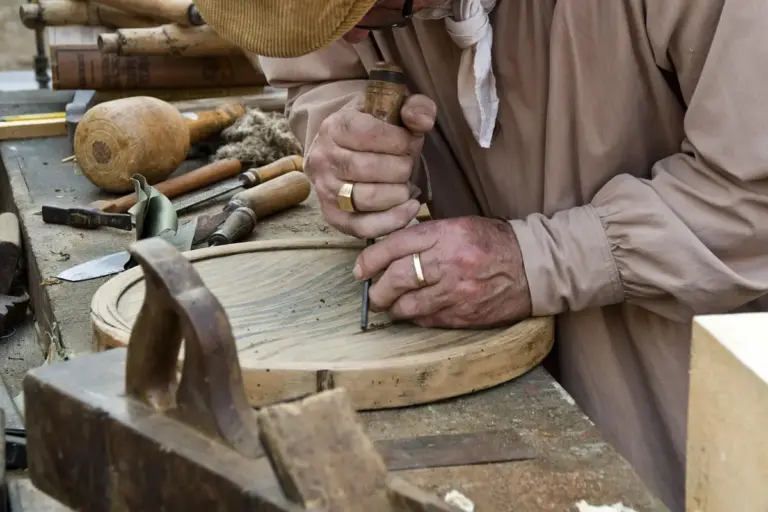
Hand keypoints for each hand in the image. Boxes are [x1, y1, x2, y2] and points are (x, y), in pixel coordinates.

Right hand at [304, 94, 436, 238]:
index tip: (410, 142)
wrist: (342, 150)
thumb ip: (414, 107)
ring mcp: (325, 190)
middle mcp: (323, 159)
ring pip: (367, 198)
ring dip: (398, 193)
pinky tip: (409, 207)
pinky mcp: (334, 217)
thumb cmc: (374, 129)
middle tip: (407, 165)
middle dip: (400, 167)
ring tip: (406, 184)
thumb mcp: (393, 109)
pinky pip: (363, 227)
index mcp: (334, 127)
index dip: (399, 140)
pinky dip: (392, 221)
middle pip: (368, 168)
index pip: (368, 133)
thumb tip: (424, 121)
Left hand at [354, 216, 532, 327]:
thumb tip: (389, 249)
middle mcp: (448, 262)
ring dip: (393, 308)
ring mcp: (456, 292)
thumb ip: (426, 236)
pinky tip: (415, 312)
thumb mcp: (459, 226)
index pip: (395, 246)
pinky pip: (427, 320)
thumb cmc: (493, 242)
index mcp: (446, 234)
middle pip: (396, 279)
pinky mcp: (463, 315)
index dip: (370, 260)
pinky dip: (415, 317)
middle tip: (372, 294)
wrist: (533, 267)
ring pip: (407, 305)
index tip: (360, 269)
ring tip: (390, 305)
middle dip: (377, 290)